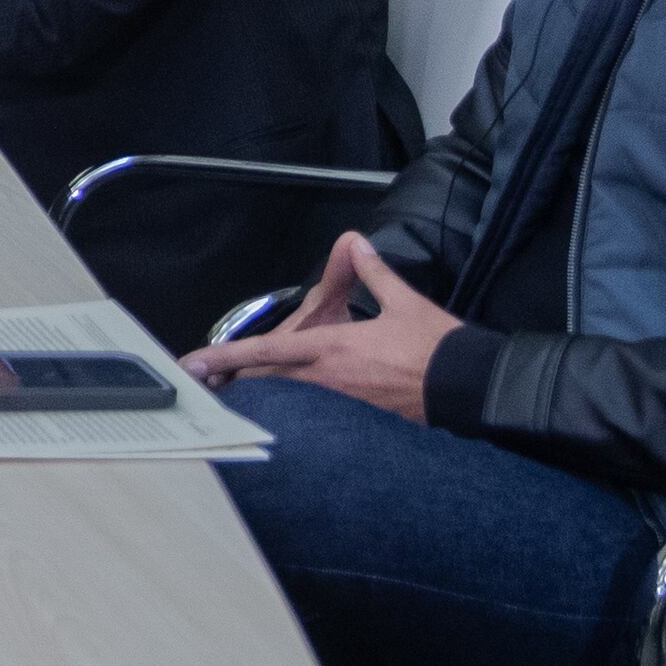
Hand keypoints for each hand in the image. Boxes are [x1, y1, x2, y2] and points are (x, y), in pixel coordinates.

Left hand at [187, 234, 458, 421]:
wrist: (470, 389)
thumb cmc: (436, 348)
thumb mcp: (403, 302)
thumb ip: (372, 273)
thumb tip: (354, 244)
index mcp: (334, 349)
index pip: (269, 350)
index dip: (228, 356)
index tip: (196, 364)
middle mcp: (330, 380)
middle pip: (268, 384)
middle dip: (234, 383)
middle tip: (203, 384)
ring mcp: (343, 405)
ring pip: (288, 403)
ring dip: (260, 398)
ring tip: (232, 395)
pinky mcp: (361, 421)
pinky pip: (316, 418)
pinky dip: (294, 413)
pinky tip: (286, 414)